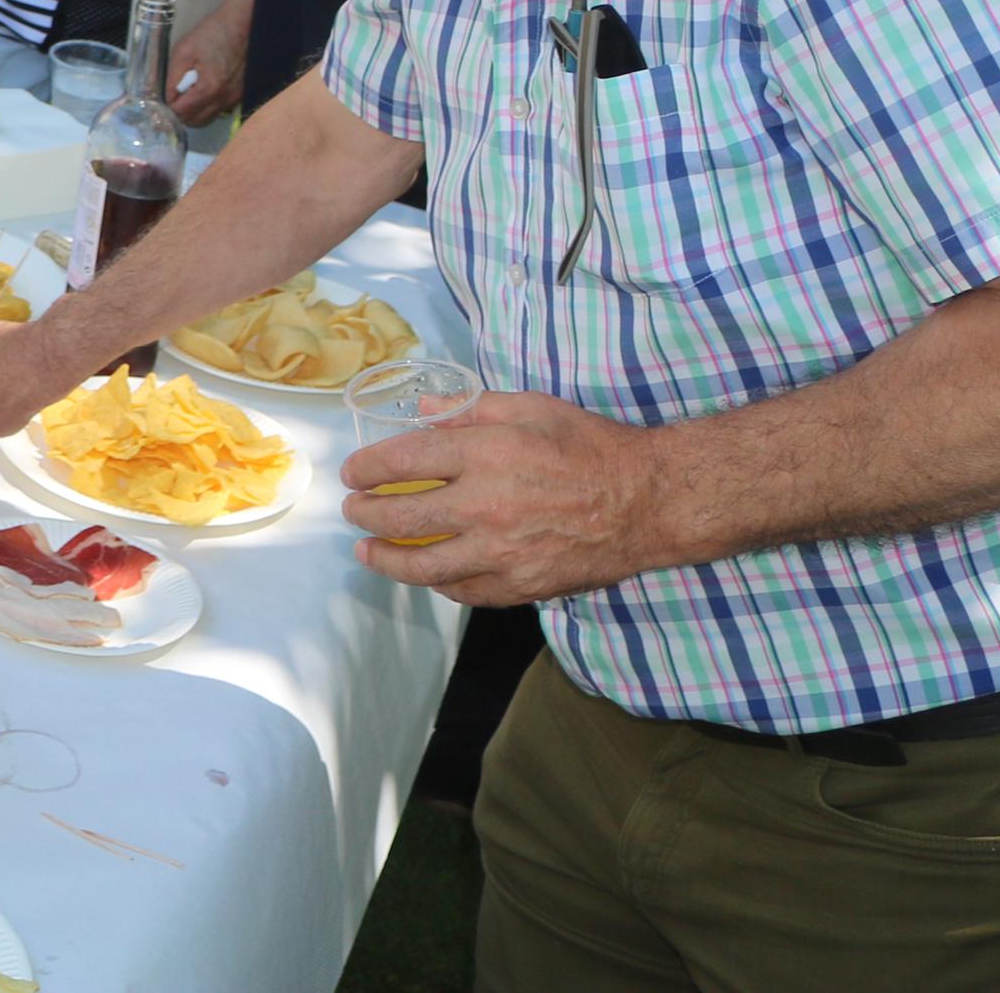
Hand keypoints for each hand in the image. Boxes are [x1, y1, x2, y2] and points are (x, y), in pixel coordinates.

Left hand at [164, 0, 252, 124]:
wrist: (242, 23)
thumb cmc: (214, 33)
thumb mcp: (183, 51)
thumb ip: (173, 78)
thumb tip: (168, 97)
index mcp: (210, 89)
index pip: (183, 113)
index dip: (169, 107)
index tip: (164, 98)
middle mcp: (225, 99)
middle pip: (196, 122)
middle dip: (181, 113)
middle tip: (174, 96)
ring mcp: (235, 98)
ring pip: (209, 118)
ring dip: (195, 110)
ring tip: (188, 91)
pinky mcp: (240, 94)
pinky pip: (220, 109)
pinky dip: (208, 105)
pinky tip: (203, 87)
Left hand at [347, 389, 669, 605]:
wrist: (647, 500)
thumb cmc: (590, 446)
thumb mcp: (530, 407)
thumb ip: (469, 410)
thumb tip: (422, 410)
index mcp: (485, 454)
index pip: (403, 461)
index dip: (367, 468)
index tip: (352, 473)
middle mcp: (485, 506)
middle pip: (402, 517)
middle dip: (365, 514)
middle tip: (352, 511)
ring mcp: (502, 552)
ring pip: (425, 566)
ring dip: (387, 560)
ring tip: (368, 553)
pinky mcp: (522, 585)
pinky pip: (465, 591)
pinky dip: (439, 584)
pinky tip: (427, 575)